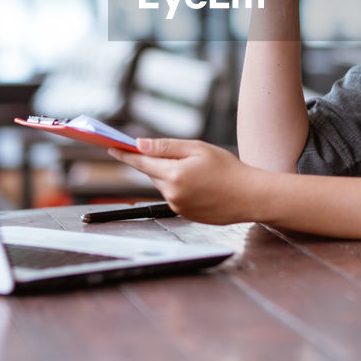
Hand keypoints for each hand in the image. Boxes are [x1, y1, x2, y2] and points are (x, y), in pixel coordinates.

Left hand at [109, 139, 267, 224]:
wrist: (249, 196)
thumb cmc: (228, 168)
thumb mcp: (198, 149)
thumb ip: (167, 146)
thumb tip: (140, 144)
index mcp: (174, 175)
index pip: (141, 162)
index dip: (125, 154)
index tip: (111, 147)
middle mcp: (172, 194)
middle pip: (153, 173)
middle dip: (157, 162)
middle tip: (175, 154)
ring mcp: (177, 207)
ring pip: (164, 185)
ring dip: (170, 175)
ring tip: (197, 171)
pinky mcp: (184, 215)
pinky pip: (174, 197)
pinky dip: (180, 187)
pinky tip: (201, 184)